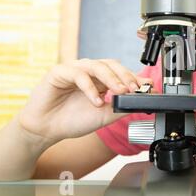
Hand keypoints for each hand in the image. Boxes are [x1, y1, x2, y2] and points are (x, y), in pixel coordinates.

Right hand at [18, 59, 152, 145]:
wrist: (48, 130)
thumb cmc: (74, 120)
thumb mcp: (105, 115)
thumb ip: (122, 107)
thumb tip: (142, 100)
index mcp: (101, 79)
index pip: (121, 72)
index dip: (135, 78)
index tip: (148, 87)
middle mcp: (90, 72)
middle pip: (112, 65)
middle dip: (126, 76)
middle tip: (134, 89)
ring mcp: (75, 69)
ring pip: (97, 66)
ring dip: (111, 79)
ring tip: (119, 92)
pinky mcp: (59, 72)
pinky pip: (78, 74)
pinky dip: (90, 88)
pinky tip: (96, 101)